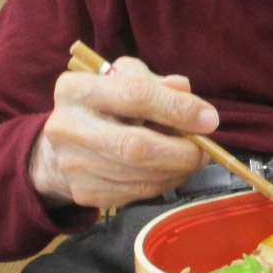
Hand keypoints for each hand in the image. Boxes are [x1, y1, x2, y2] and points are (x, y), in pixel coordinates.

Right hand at [29, 56, 218, 210]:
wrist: (63, 146)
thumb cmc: (105, 106)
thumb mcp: (125, 81)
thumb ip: (156, 83)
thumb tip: (186, 91)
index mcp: (75, 89)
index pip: (134, 94)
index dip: (177, 108)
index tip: (209, 118)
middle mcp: (66, 127)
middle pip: (135, 146)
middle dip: (181, 150)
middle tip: (204, 150)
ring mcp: (73, 164)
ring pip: (139, 175)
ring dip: (177, 169)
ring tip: (192, 158)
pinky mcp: (84, 192)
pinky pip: (137, 192)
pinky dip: (164, 182)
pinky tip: (171, 170)